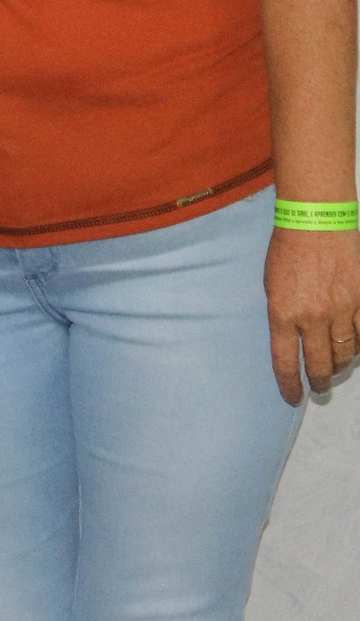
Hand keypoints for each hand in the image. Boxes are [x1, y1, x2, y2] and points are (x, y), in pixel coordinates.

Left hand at [265, 224, 359, 402]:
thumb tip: (291, 338)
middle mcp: (312, 317)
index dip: (289, 384)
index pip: (285, 361)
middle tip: (319, 386)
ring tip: (335, 367)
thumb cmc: (287, 250)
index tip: (293, 397)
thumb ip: (282, 314)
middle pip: (318, 363)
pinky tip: (354, 347)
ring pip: (344, 352)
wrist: (316, 223)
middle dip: (319, 380)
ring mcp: (341, 310)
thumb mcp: (271, 286)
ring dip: (339, 364)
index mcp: (282, 313)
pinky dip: (359, 345)